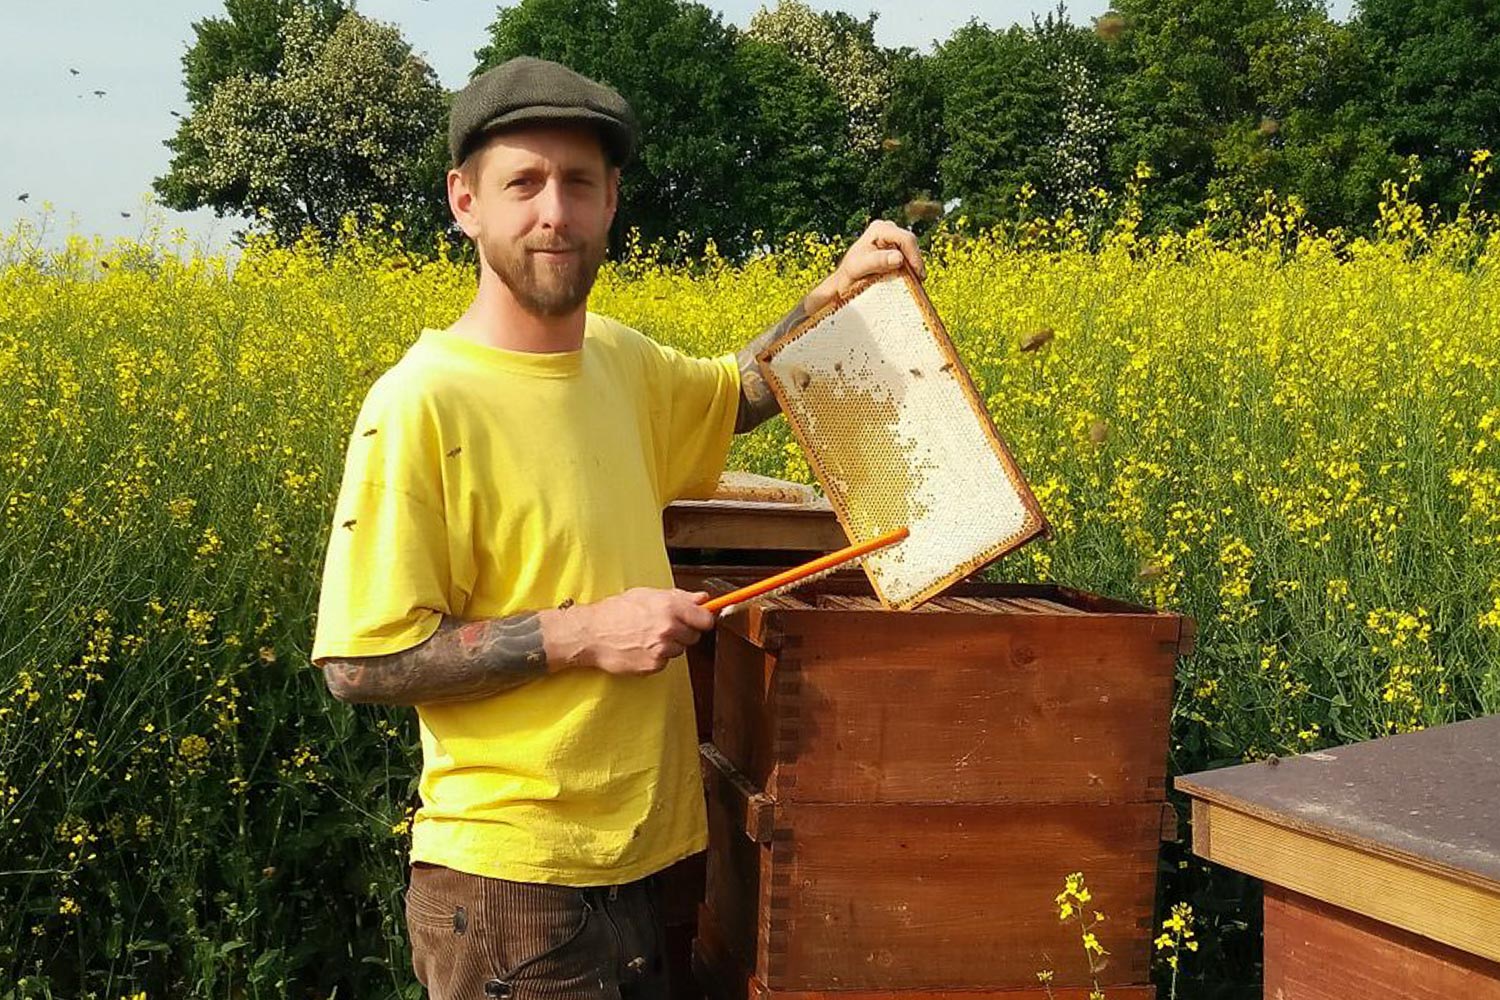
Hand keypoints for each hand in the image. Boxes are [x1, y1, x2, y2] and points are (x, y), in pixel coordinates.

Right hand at [555, 588, 716, 675]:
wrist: (591, 634)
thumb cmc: (615, 611)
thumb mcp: (647, 595)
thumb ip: (679, 597)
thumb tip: (702, 598)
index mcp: (669, 607)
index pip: (706, 619)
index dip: (702, 619)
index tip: (698, 620)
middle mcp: (668, 628)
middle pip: (694, 636)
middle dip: (683, 631)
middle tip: (664, 626)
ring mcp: (662, 649)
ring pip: (680, 650)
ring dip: (670, 645)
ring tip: (648, 637)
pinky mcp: (654, 665)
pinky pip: (666, 662)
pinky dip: (658, 657)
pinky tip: (642, 648)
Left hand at [804, 219, 925, 314]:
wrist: (844, 279)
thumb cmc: (850, 272)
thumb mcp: (860, 267)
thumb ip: (878, 261)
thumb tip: (899, 258)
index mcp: (879, 229)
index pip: (905, 239)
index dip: (914, 256)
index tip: (918, 275)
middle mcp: (888, 229)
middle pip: (911, 243)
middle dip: (915, 262)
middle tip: (918, 281)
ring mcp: (892, 238)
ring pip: (912, 250)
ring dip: (914, 266)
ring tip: (915, 282)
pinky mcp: (895, 247)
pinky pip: (908, 256)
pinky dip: (910, 267)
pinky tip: (910, 279)